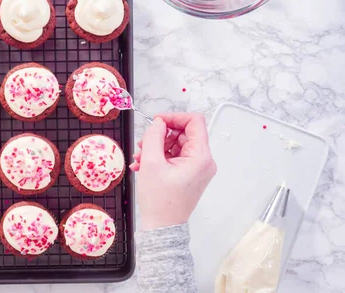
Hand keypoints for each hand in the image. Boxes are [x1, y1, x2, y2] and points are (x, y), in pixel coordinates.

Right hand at [130, 113, 216, 229]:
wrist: (162, 227)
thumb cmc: (159, 201)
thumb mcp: (151, 162)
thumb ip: (154, 136)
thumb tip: (158, 122)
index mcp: (200, 157)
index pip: (194, 121)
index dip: (174, 117)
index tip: (157, 121)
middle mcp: (204, 162)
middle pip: (184, 133)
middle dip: (160, 136)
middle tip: (143, 144)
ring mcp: (198, 169)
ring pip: (177, 145)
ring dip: (157, 148)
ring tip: (140, 158)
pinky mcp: (190, 175)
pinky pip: (176, 157)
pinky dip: (160, 158)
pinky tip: (143, 165)